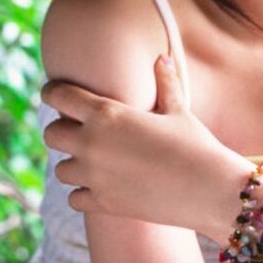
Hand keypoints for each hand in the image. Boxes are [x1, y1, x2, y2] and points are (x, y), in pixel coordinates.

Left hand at [41, 55, 250, 233]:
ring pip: (61, 169)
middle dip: (63, 131)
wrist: (210, 190)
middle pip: (51, 134)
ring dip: (74, 164)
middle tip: (81, 132)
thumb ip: (165, 84)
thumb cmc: (197, 145)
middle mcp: (92, 143)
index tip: (56, 94)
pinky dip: (84, 193)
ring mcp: (94, 176)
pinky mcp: (103, 203)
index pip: (58, 96)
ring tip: (95, 163)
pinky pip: (74, 198)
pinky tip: (102, 188)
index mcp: (107, 113)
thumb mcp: (179, 111)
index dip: (53, 92)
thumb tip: (162, 58)